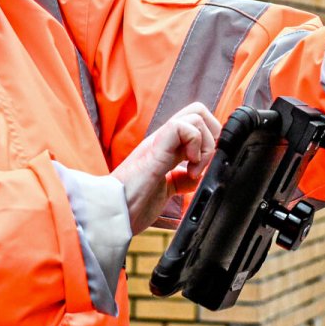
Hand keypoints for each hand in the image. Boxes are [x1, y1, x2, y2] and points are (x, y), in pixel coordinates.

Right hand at [114, 101, 217, 232]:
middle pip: (198, 111)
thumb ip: (180, 180)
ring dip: (206, 143)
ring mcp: (158, 142)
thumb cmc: (131, 205)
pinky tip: (190, 168)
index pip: (194, 123)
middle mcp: (162, 140)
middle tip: (205, 162)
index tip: (206, 166)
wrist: (112, 214)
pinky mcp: (155, 149)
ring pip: (195, 115)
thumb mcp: (164, 191)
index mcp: (164, 147)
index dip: (210, 139)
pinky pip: (182, 128)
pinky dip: (196, 146)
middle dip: (213, 135)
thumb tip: (197, 177)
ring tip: (195, 169)